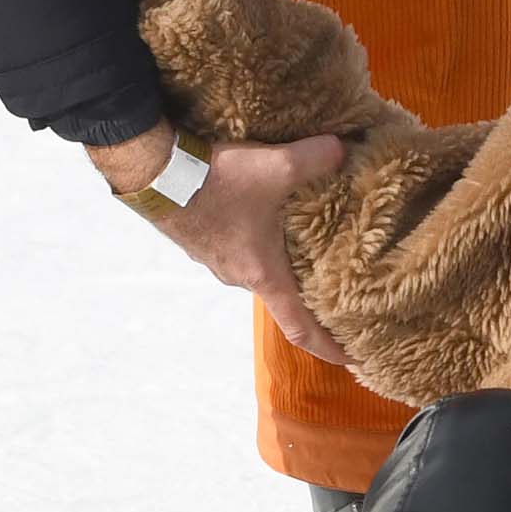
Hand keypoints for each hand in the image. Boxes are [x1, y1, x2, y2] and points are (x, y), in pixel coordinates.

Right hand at [155, 133, 351, 363]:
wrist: (158, 173)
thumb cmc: (216, 182)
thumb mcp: (276, 166)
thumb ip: (317, 159)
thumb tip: (343, 149)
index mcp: (264, 275)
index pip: (301, 329)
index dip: (329, 348)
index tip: (353, 361)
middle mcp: (241, 276)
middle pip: (284, 297)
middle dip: (311, 297)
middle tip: (342, 291)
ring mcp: (219, 261)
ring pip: (261, 269)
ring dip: (283, 263)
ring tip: (309, 246)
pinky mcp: (205, 242)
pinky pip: (240, 250)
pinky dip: (261, 243)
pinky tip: (270, 218)